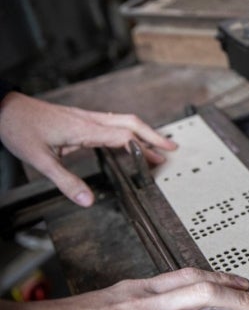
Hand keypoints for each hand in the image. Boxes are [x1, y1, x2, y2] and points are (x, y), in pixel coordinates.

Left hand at [0, 92, 176, 206]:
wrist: (5, 109)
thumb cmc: (20, 128)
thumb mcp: (40, 160)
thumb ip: (66, 182)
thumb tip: (87, 200)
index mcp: (84, 129)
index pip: (123, 136)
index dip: (142, 147)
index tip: (158, 158)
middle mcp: (89, 120)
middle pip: (131, 123)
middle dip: (153, 135)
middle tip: (172, 147)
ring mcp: (86, 117)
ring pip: (123, 120)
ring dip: (143, 132)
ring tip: (157, 145)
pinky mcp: (81, 119)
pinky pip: (112, 122)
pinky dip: (128, 130)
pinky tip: (129, 138)